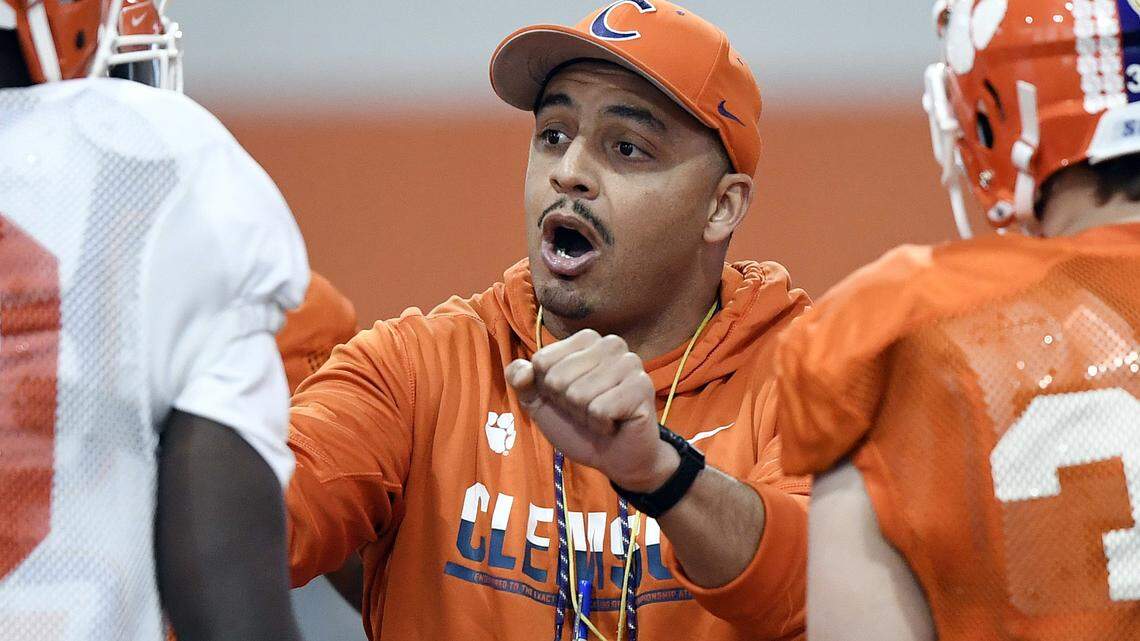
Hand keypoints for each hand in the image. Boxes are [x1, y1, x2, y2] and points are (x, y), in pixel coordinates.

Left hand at [506, 329, 679, 491]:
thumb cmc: (578, 424)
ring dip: (584, 416)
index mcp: (585, 340)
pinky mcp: (642, 386)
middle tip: (587, 410)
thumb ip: (522, 381)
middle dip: (567, 404)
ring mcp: (630, 363)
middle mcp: (610, 344)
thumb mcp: (540, 402)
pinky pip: (600, 409)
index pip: (542, 361)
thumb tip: (522, 372)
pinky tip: (614, 424)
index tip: (568, 398)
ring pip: (579, 394)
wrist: (614, 457)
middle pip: (558, 378)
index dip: (548, 389)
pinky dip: (601, 425)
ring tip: (601, 417)